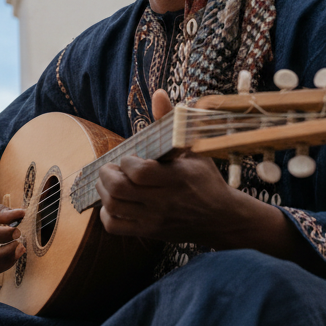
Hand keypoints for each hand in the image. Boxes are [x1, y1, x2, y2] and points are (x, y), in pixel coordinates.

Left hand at [94, 90, 303, 261]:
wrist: (222, 219)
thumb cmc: (205, 180)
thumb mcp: (193, 149)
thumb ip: (169, 123)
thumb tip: (158, 93)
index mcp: (176, 178)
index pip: (139, 172)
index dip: (127, 162)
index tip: (131, 157)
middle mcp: (163, 201)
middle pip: (119, 190)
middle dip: (107, 175)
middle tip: (112, 168)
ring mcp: (154, 219)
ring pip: (114, 207)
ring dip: (104, 192)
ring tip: (111, 182)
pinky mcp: (149, 232)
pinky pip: (115, 227)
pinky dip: (107, 214)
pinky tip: (115, 203)